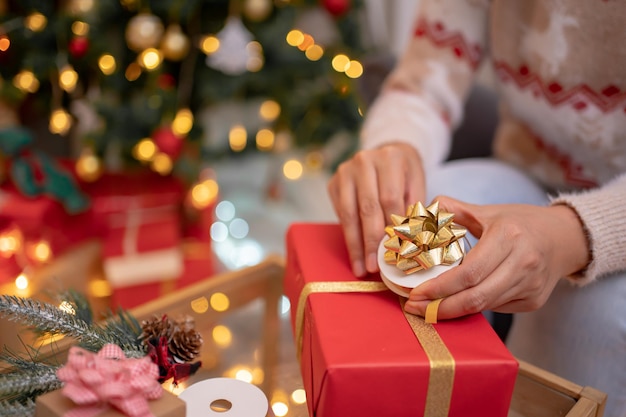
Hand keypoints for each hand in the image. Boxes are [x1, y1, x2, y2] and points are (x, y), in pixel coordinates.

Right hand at [328, 142, 424, 276]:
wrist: (389, 153)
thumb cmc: (405, 173)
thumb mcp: (417, 184)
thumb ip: (412, 209)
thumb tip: (407, 243)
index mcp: (389, 158)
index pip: (389, 199)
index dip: (391, 228)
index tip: (394, 252)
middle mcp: (364, 161)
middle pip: (367, 208)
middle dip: (370, 241)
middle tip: (373, 266)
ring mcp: (345, 171)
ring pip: (349, 214)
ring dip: (355, 244)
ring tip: (361, 266)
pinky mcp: (334, 182)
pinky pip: (340, 214)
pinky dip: (347, 234)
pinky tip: (355, 253)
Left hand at [404, 196, 589, 318]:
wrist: (564, 238)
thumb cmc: (521, 222)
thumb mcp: (489, 211)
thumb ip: (455, 210)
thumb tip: (424, 210)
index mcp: (509, 237)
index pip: (468, 272)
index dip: (440, 288)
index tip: (416, 293)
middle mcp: (524, 263)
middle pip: (475, 296)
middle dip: (440, 307)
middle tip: (415, 307)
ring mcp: (531, 285)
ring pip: (485, 306)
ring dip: (453, 310)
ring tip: (428, 308)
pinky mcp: (534, 301)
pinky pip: (496, 307)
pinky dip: (473, 307)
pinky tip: (456, 302)